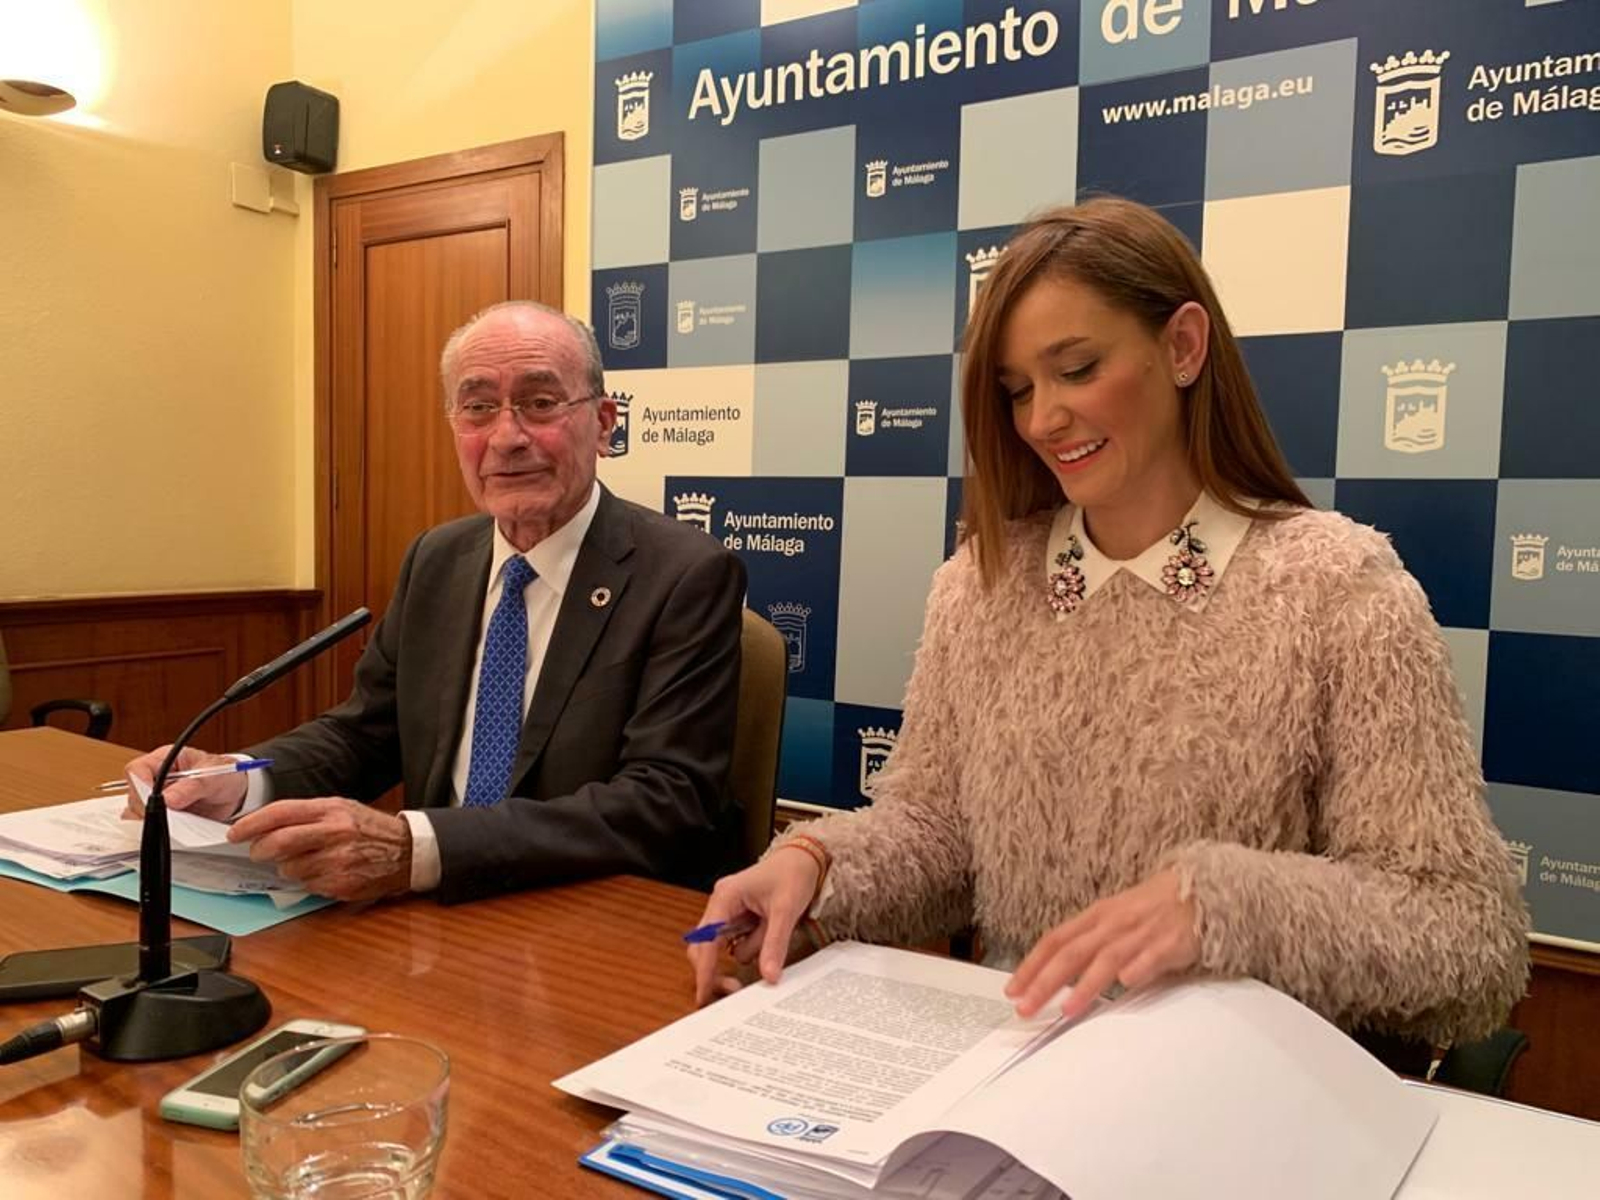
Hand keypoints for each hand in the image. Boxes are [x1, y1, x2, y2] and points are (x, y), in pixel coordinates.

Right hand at [122, 745, 247, 820]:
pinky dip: (158, 830)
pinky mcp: (162, 814)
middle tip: (168, 817)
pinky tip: (175, 830)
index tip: (154, 801)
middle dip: (147, 809)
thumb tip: (168, 799)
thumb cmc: (224, 775)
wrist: (237, 792)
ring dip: (153, 821)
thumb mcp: (213, 777)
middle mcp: (155, 778)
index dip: (140, 786)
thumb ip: (192, 786)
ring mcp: (156, 797)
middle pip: (133, 795)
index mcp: (164, 759)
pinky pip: (149, 825)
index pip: (137, 770)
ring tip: (177, 823)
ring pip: (136, 812)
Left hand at [228, 798, 411, 901]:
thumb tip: (265, 828)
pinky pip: (308, 886)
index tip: (236, 833)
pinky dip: (308, 881)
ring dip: (288, 868)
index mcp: (331, 809)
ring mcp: (339, 861)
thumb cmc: (369, 829)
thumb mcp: (341, 809)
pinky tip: (323, 872)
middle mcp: (334, 833)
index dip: (252, 824)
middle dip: (260, 850)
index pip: (281, 813)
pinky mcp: (342, 884)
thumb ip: (306, 815)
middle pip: (279, 843)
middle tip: (258, 853)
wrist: (407, 851)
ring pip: (290, 869)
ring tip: (305, 862)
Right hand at [688, 846, 821, 1007]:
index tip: (702, 994)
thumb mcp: (785, 910)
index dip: (704, 970)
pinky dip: (753, 945)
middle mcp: (721, 905)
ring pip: (725, 947)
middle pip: (705, 947)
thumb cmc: (792, 874)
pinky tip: (767, 928)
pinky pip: (739, 941)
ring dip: (748, 949)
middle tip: (736, 988)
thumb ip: (774, 944)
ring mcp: (729, 912)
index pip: (706, 941)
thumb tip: (768, 976)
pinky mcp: (740, 918)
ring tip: (771, 928)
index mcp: (725, 897)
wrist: (805, 858)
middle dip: (717, 969)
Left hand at [1005, 870, 1199, 1020]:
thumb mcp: (1114, 919)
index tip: (1013, 989)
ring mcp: (1140, 934)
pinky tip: (1126, 984)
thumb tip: (1059, 976)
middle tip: (1026, 1009)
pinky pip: (1151, 957)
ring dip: (1085, 985)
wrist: (1199, 889)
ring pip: (1106, 959)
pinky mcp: (1169, 943)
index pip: (1055, 940)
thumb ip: (1090, 945)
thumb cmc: (1153, 908)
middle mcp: (1113, 924)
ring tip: (1067, 1010)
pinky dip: (1138, 968)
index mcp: (1096, 917)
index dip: (1031, 965)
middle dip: (1045, 983)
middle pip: (1072, 953)